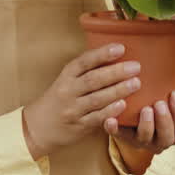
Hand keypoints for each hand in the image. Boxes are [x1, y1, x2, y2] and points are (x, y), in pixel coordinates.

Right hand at [21, 43, 140, 159]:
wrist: (39, 126)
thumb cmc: (58, 99)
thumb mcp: (65, 81)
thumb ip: (85, 72)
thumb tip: (114, 56)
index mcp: (65, 76)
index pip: (84, 62)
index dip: (102, 54)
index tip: (121, 48)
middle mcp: (67, 91)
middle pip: (93, 79)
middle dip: (116, 72)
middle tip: (136, 67)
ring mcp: (72, 109)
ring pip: (97, 98)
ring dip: (118, 90)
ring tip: (136, 83)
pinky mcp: (78, 126)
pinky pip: (96, 117)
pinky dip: (110, 110)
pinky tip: (123, 105)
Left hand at [104, 90, 174, 170]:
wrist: (133, 109)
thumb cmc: (158, 102)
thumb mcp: (174, 101)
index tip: (174, 94)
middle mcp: (160, 141)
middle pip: (167, 138)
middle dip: (164, 121)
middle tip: (159, 103)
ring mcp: (141, 141)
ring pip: (145, 139)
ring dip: (146, 125)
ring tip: (145, 109)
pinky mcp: (123, 138)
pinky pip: (118, 136)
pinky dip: (114, 129)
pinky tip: (110, 120)